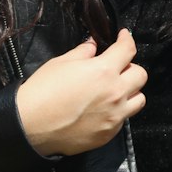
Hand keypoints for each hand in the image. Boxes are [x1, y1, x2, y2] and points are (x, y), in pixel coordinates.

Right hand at [15, 28, 147, 156]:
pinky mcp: (109, 133)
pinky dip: (118, 110)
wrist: (30, 126)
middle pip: (141, 75)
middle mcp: (115, 93)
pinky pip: (124, 118)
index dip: (126, 39)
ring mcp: (115, 116)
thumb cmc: (42, 91)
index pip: (127, 49)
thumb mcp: (61, 63)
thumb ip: (83, 53)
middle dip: (130, 66)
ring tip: (115, 89)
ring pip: (139, 99)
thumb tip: (93, 46)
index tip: (123, 37)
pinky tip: (102, 108)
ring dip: (131, 91)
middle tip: (116, 67)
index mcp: (104, 71)